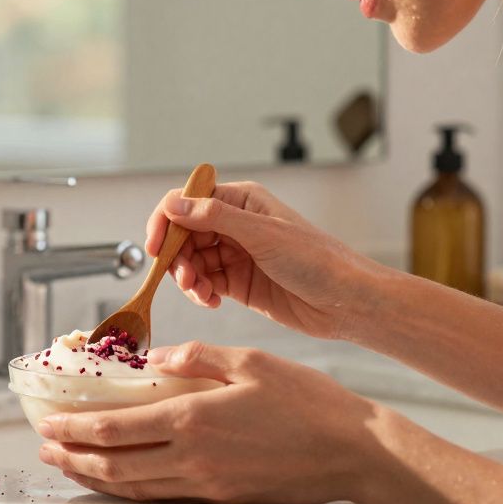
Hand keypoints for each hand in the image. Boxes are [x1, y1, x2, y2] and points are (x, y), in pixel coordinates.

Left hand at [37, 342, 382, 503]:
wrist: (353, 451)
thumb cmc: (307, 401)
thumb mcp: (249, 360)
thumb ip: (194, 357)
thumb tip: (151, 356)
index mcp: (193, 418)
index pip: (114, 429)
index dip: (74, 429)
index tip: (48, 424)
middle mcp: (192, 457)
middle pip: (114, 467)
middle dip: (72, 459)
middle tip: (45, 452)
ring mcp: (207, 484)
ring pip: (134, 488)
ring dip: (96, 479)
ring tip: (71, 467)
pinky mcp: (224, 499)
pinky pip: (163, 496)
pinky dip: (132, 489)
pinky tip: (124, 480)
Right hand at [147, 181, 386, 339]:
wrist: (346, 302)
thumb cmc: (317, 260)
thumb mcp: (262, 234)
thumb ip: (214, 218)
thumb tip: (173, 204)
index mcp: (241, 201)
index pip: (187, 201)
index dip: (166, 221)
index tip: (156, 248)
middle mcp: (235, 224)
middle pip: (184, 234)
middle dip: (178, 257)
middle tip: (186, 278)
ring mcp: (236, 254)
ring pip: (191, 261)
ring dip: (188, 278)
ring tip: (202, 293)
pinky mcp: (238, 282)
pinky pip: (205, 283)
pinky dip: (200, 293)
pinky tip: (211, 301)